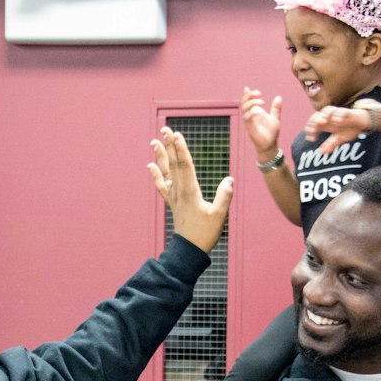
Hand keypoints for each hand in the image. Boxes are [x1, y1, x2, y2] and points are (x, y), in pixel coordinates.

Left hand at [149, 129, 233, 254]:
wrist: (189, 251)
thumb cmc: (205, 234)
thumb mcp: (219, 216)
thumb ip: (224, 196)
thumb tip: (229, 180)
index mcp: (191, 192)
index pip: (185, 165)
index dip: (181, 149)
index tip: (176, 134)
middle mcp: (180, 192)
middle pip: (173, 164)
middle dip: (169, 146)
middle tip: (164, 129)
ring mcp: (174, 197)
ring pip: (165, 172)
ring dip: (160, 156)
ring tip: (154, 142)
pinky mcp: (173, 203)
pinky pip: (162, 186)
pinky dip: (156, 175)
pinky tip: (150, 165)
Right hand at [241, 87, 281, 159]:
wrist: (270, 145)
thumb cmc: (271, 133)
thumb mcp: (275, 118)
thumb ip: (275, 108)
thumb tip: (279, 97)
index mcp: (254, 113)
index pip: (247, 102)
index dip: (246, 94)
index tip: (247, 88)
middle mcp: (250, 116)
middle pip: (243, 103)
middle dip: (249, 96)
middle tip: (259, 93)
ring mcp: (249, 122)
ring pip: (244, 109)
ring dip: (251, 103)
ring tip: (262, 102)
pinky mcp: (250, 128)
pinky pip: (246, 118)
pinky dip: (251, 112)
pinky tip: (258, 111)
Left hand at [305, 105, 373, 155]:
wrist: (364, 122)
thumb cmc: (350, 128)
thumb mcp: (340, 138)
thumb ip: (331, 144)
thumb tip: (322, 152)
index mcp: (326, 123)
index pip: (313, 123)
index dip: (310, 129)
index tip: (311, 139)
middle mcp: (330, 117)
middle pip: (317, 115)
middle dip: (313, 121)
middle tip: (313, 130)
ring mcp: (338, 114)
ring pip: (328, 110)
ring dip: (324, 115)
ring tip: (322, 122)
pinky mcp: (348, 113)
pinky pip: (342, 111)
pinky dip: (339, 115)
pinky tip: (337, 121)